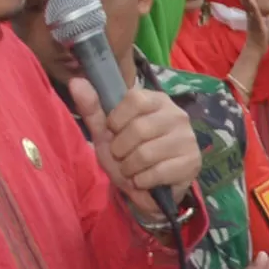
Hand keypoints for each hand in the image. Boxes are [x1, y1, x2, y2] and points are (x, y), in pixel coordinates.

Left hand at [72, 79, 198, 211]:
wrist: (147, 186)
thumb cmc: (126, 153)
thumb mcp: (106, 132)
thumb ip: (92, 108)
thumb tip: (76, 82)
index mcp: (157, 100)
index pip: (135, 98)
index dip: (117, 119)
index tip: (115, 130)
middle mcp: (177, 115)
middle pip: (138, 129)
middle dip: (120, 150)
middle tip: (123, 156)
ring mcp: (187, 139)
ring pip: (145, 154)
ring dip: (129, 168)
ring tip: (133, 169)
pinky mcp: (192, 163)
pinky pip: (157, 173)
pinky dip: (142, 181)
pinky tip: (145, 180)